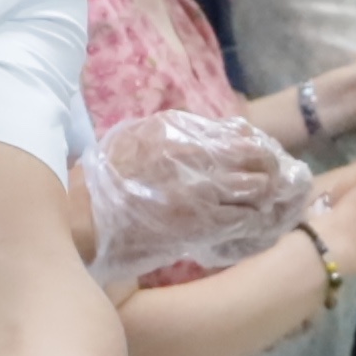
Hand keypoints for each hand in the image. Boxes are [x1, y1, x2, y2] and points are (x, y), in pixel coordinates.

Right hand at [87, 107, 315, 286]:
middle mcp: (196, 156)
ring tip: (258, 205)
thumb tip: (224, 136)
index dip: (258, 148)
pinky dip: (249, 221)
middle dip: (269, 171)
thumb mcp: (144, 136)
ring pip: (257, 190)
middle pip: (258, 158)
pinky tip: (244, 224)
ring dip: (261, 199)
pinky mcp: (199, 222)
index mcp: (181, 131)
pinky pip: (242, 219)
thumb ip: (183, 134)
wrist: (86, 215)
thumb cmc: (108, 178)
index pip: (242, 134)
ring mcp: (200, 190)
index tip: (260, 158)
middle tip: (270, 184)